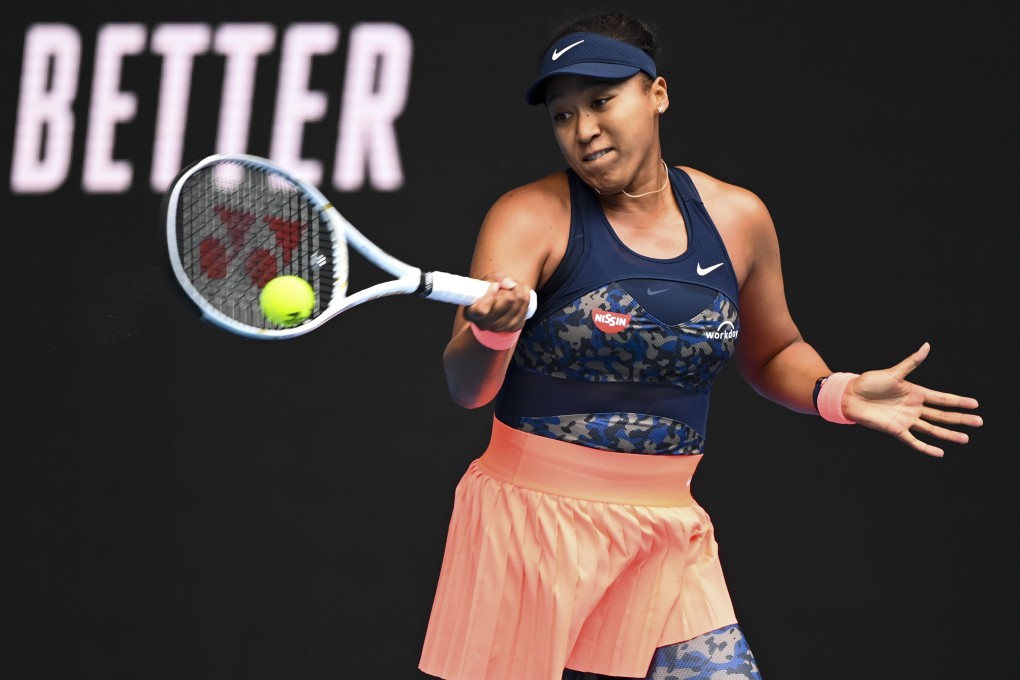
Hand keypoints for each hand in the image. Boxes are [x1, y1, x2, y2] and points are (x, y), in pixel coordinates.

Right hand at [463, 272, 532, 332]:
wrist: (492, 312)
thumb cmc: (485, 294)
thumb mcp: (484, 283)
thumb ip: (495, 278)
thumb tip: (509, 283)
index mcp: (472, 314)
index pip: (483, 309)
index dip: (491, 295)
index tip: (495, 285)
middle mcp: (486, 324)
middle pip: (508, 301)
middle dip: (512, 286)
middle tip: (509, 282)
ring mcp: (501, 328)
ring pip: (519, 303)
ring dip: (520, 289)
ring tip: (515, 285)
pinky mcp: (514, 327)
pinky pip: (526, 308)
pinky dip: (526, 296)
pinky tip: (523, 292)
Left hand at [843, 342, 982, 457]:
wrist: (850, 396)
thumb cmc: (870, 382)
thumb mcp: (893, 373)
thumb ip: (912, 362)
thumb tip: (927, 346)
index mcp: (916, 393)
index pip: (942, 398)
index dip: (958, 401)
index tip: (975, 403)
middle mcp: (914, 407)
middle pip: (942, 415)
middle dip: (960, 418)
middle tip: (979, 422)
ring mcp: (906, 419)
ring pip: (933, 429)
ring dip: (949, 434)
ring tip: (965, 438)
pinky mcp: (896, 430)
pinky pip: (913, 441)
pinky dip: (926, 447)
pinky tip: (939, 452)